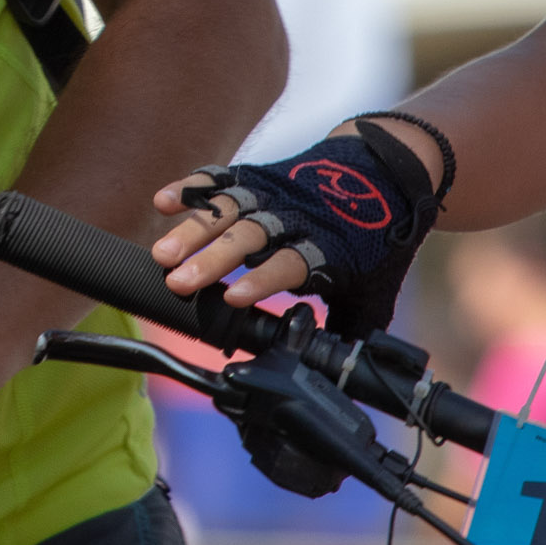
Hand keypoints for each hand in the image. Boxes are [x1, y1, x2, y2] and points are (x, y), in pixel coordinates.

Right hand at [146, 120, 444, 334]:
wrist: (382, 171)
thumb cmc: (373, 239)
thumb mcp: (372, 287)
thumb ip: (351, 327)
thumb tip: (340, 373)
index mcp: (324, 249)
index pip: (289, 264)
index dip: (262, 280)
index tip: (234, 299)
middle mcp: (293, 219)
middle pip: (249, 238)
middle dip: (211, 259)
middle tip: (177, 281)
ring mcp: (272, 196)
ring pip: (228, 211)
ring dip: (192, 231)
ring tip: (162, 254)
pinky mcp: (257, 178)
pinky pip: (221, 180)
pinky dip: (192, 188)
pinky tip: (163, 203)